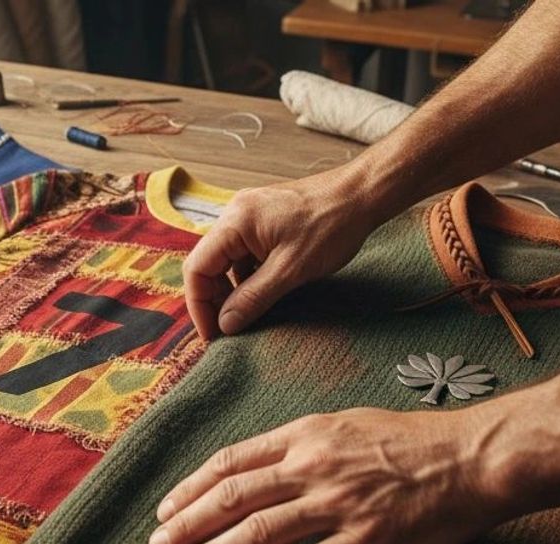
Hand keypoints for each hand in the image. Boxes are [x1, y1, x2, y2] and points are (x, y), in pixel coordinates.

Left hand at [147, 408, 515, 543]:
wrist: (472, 458)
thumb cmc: (411, 440)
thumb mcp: (345, 424)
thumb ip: (301, 443)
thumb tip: (260, 462)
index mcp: (304, 435)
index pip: (230, 462)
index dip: (192, 487)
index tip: (167, 508)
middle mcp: (312, 466)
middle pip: (232, 497)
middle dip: (187, 523)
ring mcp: (337, 505)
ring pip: (258, 531)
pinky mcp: (364, 542)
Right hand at [183, 172, 378, 337]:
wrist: (363, 194)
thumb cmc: (332, 225)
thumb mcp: (291, 270)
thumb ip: (254, 298)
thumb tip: (225, 324)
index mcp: (234, 222)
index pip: (196, 268)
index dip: (200, 305)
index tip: (213, 334)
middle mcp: (234, 215)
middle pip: (207, 264)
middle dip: (214, 299)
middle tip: (229, 329)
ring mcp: (248, 216)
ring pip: (226, 261)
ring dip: (233, 289)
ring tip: (249, 313)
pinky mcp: (264, 221)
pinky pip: (244, 253)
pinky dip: (248, 276)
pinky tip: (265, 291)